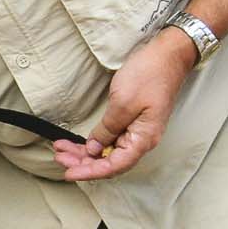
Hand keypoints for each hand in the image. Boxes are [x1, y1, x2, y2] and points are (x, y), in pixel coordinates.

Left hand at [54, 28, 193, 181]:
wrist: (167, 56)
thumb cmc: (151, 75)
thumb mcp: (123, 102)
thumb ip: (108, 129)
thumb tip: (95, 147)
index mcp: (143, 139)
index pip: (114, 166)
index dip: (90, 172)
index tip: (69, 172)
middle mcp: (142, 140)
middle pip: (109, 162)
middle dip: (83, 163)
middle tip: (60, 158)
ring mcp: (137, 131)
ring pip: (108, 152)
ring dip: (85, 153)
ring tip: (63, 149)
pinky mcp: (132, 122)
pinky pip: (111, 140)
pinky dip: (94, 141)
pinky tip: (80, 142)